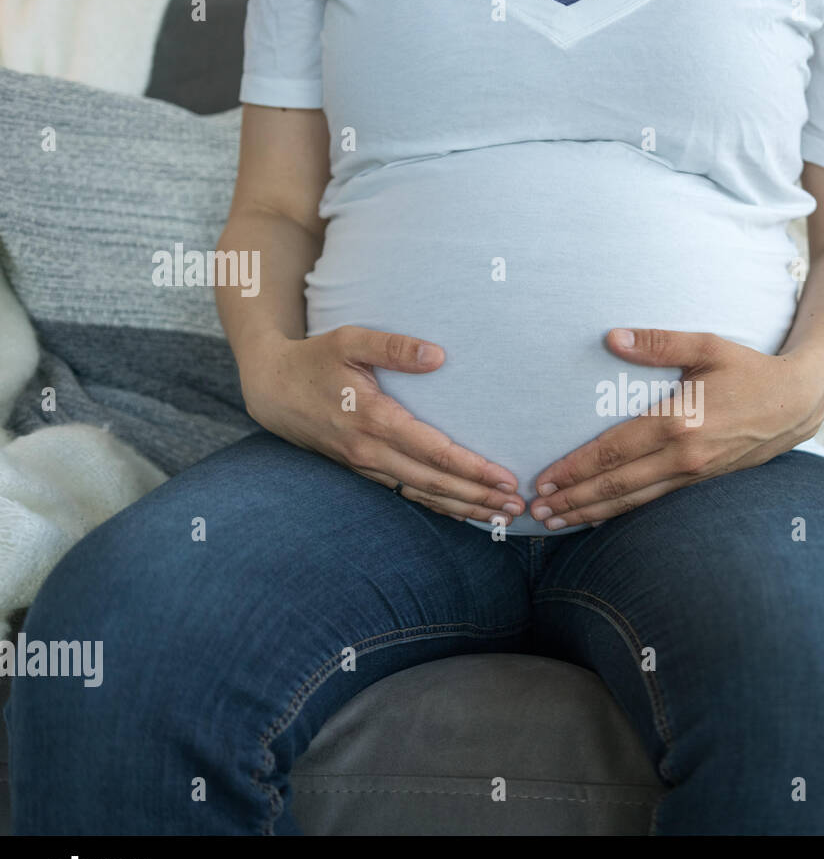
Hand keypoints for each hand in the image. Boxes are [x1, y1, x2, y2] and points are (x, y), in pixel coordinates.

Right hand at [238, 326, 524, 523]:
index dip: (472, 469)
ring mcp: (366, 466)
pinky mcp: (364, 471)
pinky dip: (438, 506)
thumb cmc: (315, 359)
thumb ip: (394, 347)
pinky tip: (465, 513)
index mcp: (374, 419)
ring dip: (464, 508)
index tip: (506, 479)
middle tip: (518, 507)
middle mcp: (371, 451)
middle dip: (478, 498)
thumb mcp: (349, 340)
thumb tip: (438, 356)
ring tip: (502, 518)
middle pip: (435, 483)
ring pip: (423, 495)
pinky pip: (407, 494)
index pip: (434, 452)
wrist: (271, 390)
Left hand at [529, 328, 823, 529]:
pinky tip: (598, 519)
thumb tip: (612, 337)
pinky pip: (653, 502)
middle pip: (616, 485)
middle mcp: (683, 456)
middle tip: (537, 511)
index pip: (613, 451)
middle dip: (573, 500)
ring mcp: (693, 475)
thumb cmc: (750, 370)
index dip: (575, 468)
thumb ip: (658, 342)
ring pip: (633, 501)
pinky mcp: (701, 483)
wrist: (797, 403)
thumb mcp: (707, 345)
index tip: (544, 480)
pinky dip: (621, 513)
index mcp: (678, 421)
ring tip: (556, 524)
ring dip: (592, 514)